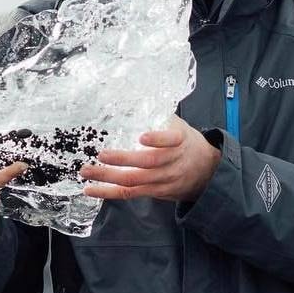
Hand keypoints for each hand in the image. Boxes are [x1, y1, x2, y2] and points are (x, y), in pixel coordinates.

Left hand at [81, 116, 220, 201]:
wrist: (206, 170)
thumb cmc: (185, 142)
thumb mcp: (178, 126)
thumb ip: (158, 116)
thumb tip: (128, 99)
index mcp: (180, 140)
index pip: (171, 140)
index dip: (158, 139)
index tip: (142, 136)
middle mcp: (173, 162)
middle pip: (148, 163)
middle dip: (122, 160)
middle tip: (101, 154)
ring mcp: (165, 180)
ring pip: (135, 181)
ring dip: (108, 177)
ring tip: (87, 171)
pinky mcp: (156, 192)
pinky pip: (131, 194)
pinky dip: (109, 192)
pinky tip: (91, 189)